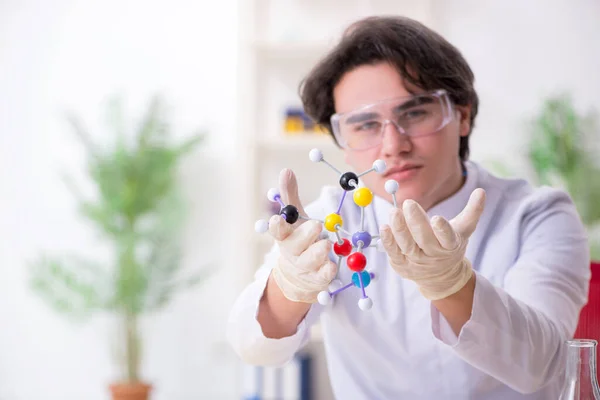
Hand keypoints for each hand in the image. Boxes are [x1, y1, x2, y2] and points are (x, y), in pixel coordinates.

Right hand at [269, 169, 336, 302]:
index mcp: (284, 236)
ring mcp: (304, 267)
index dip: (276, 226)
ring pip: (310, 261)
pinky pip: (322, 277)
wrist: (298, 275)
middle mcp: (292, 252)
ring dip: (318, 253)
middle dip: (305, 236)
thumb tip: (286, 170)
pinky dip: (327, 272)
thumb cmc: (299, 238)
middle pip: (295, 245)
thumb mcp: (295, 218)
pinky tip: (332, 266)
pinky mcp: (317, 279)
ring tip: (326, 245)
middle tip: (316, 226)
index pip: (277, 231)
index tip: (278, 219)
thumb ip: (290, 196)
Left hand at [379, 188, 485, 299]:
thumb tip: (480, 191)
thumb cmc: (450, 244)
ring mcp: (416, 262)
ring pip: (407, 246)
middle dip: (416, 222)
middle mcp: (434, 255)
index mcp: (451, 245)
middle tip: (409, 203)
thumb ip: (473, 211)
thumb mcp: (464, 229)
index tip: (437, 218)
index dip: (443, 230)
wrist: (441, 275)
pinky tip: (384, 227)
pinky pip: (393, 253)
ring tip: (394, 212)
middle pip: (424, 240)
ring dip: (399, 229)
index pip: (448, 239)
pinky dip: (388, 241)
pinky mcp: (402, 265)